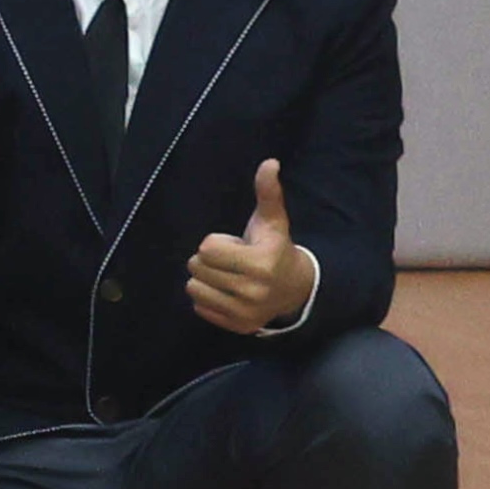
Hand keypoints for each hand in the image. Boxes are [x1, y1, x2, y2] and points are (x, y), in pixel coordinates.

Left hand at [190, 158, 315, 335]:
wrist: (295, 290)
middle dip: (210, 261)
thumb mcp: (272, 222)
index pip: (205, 248)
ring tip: (230, 277)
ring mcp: (246, 312)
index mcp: (261, 263)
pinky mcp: (238, 326)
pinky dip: (208, 298)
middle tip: (234, 263)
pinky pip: (198, 306)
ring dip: (206, 279)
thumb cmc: (275, 249)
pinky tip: (229, 293)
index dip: (217, 243)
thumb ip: (268, 193)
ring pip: (193, 287)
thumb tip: (270, 162)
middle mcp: (254, 291)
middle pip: (197, 267)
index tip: (238, 247)